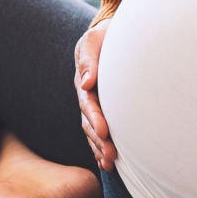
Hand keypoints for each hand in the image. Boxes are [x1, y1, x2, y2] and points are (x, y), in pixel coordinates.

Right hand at [74, 18, 116, 170]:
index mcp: (84, 81)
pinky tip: (108, 162)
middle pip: (89, 122)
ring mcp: (93, 104)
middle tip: (111, 156)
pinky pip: (99, 131)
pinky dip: (101, 147)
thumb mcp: (95, 40)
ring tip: (110, 164)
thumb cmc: (105, 36)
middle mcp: (87, 96)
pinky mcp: (102, 110)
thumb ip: (89, 60)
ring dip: (100, 148)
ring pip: (93, 131)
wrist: (111, 34)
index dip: (96, 118)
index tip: (106, 132)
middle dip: (99, 140)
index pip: (88, 103)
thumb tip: (86, 82)